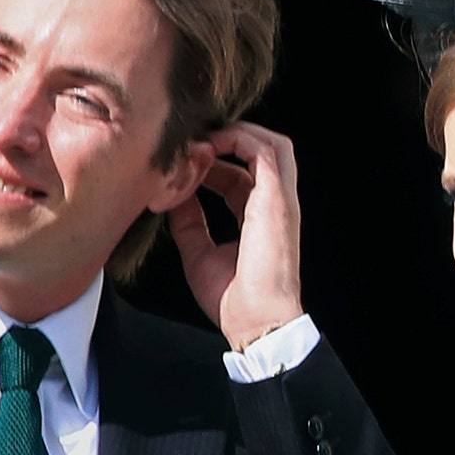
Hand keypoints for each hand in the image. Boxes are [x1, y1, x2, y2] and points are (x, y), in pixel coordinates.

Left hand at [168, 121, 304, 350]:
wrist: (254, 320)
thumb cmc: (233, 298)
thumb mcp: (199, 253)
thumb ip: (189, 223)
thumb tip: (175, 198)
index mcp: (260, 218)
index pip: (242, 177)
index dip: (213, 165)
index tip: (184, 164)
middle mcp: (274, 204)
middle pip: (262, 152)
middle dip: (230, 139)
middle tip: (195, 141)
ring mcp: (280, 200)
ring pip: (272, 144)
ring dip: (238, 133)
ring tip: (206, 138)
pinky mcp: (277, 198)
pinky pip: (266, 152)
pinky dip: (239, 140)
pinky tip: (211, 146)